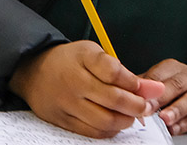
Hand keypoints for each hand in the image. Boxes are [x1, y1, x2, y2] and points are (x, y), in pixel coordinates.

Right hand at [8, 41, 163, 138]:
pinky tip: (115, 122)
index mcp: (83, 59)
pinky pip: (91, 132)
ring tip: (131, 114)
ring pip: (104, 120)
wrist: (34, 71)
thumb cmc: (70, 61)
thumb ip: (122, 70)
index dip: (136, 83)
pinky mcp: (62, 121)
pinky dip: (109, 131)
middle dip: (137, 105)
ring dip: (125, 120)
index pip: (115, 73)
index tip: (148, 88)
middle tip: (146, 106)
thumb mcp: (94, 54)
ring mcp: (67, 104)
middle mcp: (74, 82)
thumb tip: (152, 88)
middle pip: (113, 99)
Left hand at [142, 59, 186, 135]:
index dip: (149, 88)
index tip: (138, 100)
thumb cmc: (174, 85)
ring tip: (164, 119)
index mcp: (172, 68)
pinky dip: (186, 123)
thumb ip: (144, 86)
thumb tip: (123, 93)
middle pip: (176, 85)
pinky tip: (175, 128)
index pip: (159, 75)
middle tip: (148, 110)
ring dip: (176, 110)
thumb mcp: (159, 79)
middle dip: (161, 99)